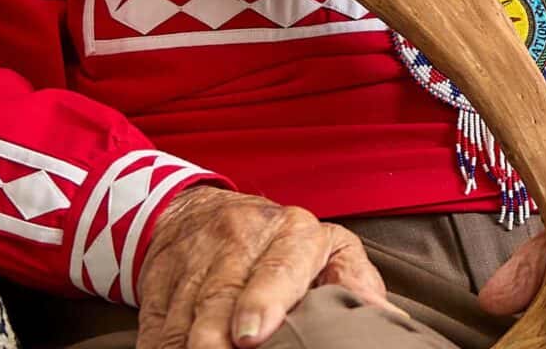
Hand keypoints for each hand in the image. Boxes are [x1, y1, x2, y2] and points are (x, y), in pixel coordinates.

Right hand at [136, 185, 392, 348]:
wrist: (200, 209)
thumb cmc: (282, 243)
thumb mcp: (327, 248)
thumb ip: (354, 280)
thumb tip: (388, 320)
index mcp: (292, 232)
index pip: (278, 265)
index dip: (263, 300)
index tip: (252, 335)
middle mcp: (239, 239)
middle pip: (222, 294)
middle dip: (217, 335)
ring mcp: (195, 259)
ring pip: (185, 313)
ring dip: (187, 343)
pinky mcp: (159, 281)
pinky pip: (157, 323)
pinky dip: (163, 345)